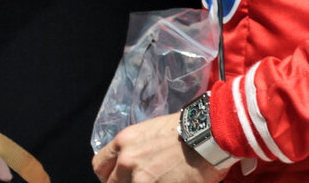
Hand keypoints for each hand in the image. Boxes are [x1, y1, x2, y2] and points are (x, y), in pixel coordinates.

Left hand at [92, 113, 228, 182]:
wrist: (209, 134)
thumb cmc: (185, 130)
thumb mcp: (151, 133)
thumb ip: (136, 149)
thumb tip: (137, 165)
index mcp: (123, 142)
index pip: (100, 166)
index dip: (109, 176)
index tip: (118, 179)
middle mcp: (126, 161)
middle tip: (142, 181)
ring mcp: (140, 179)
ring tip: (162, 180)